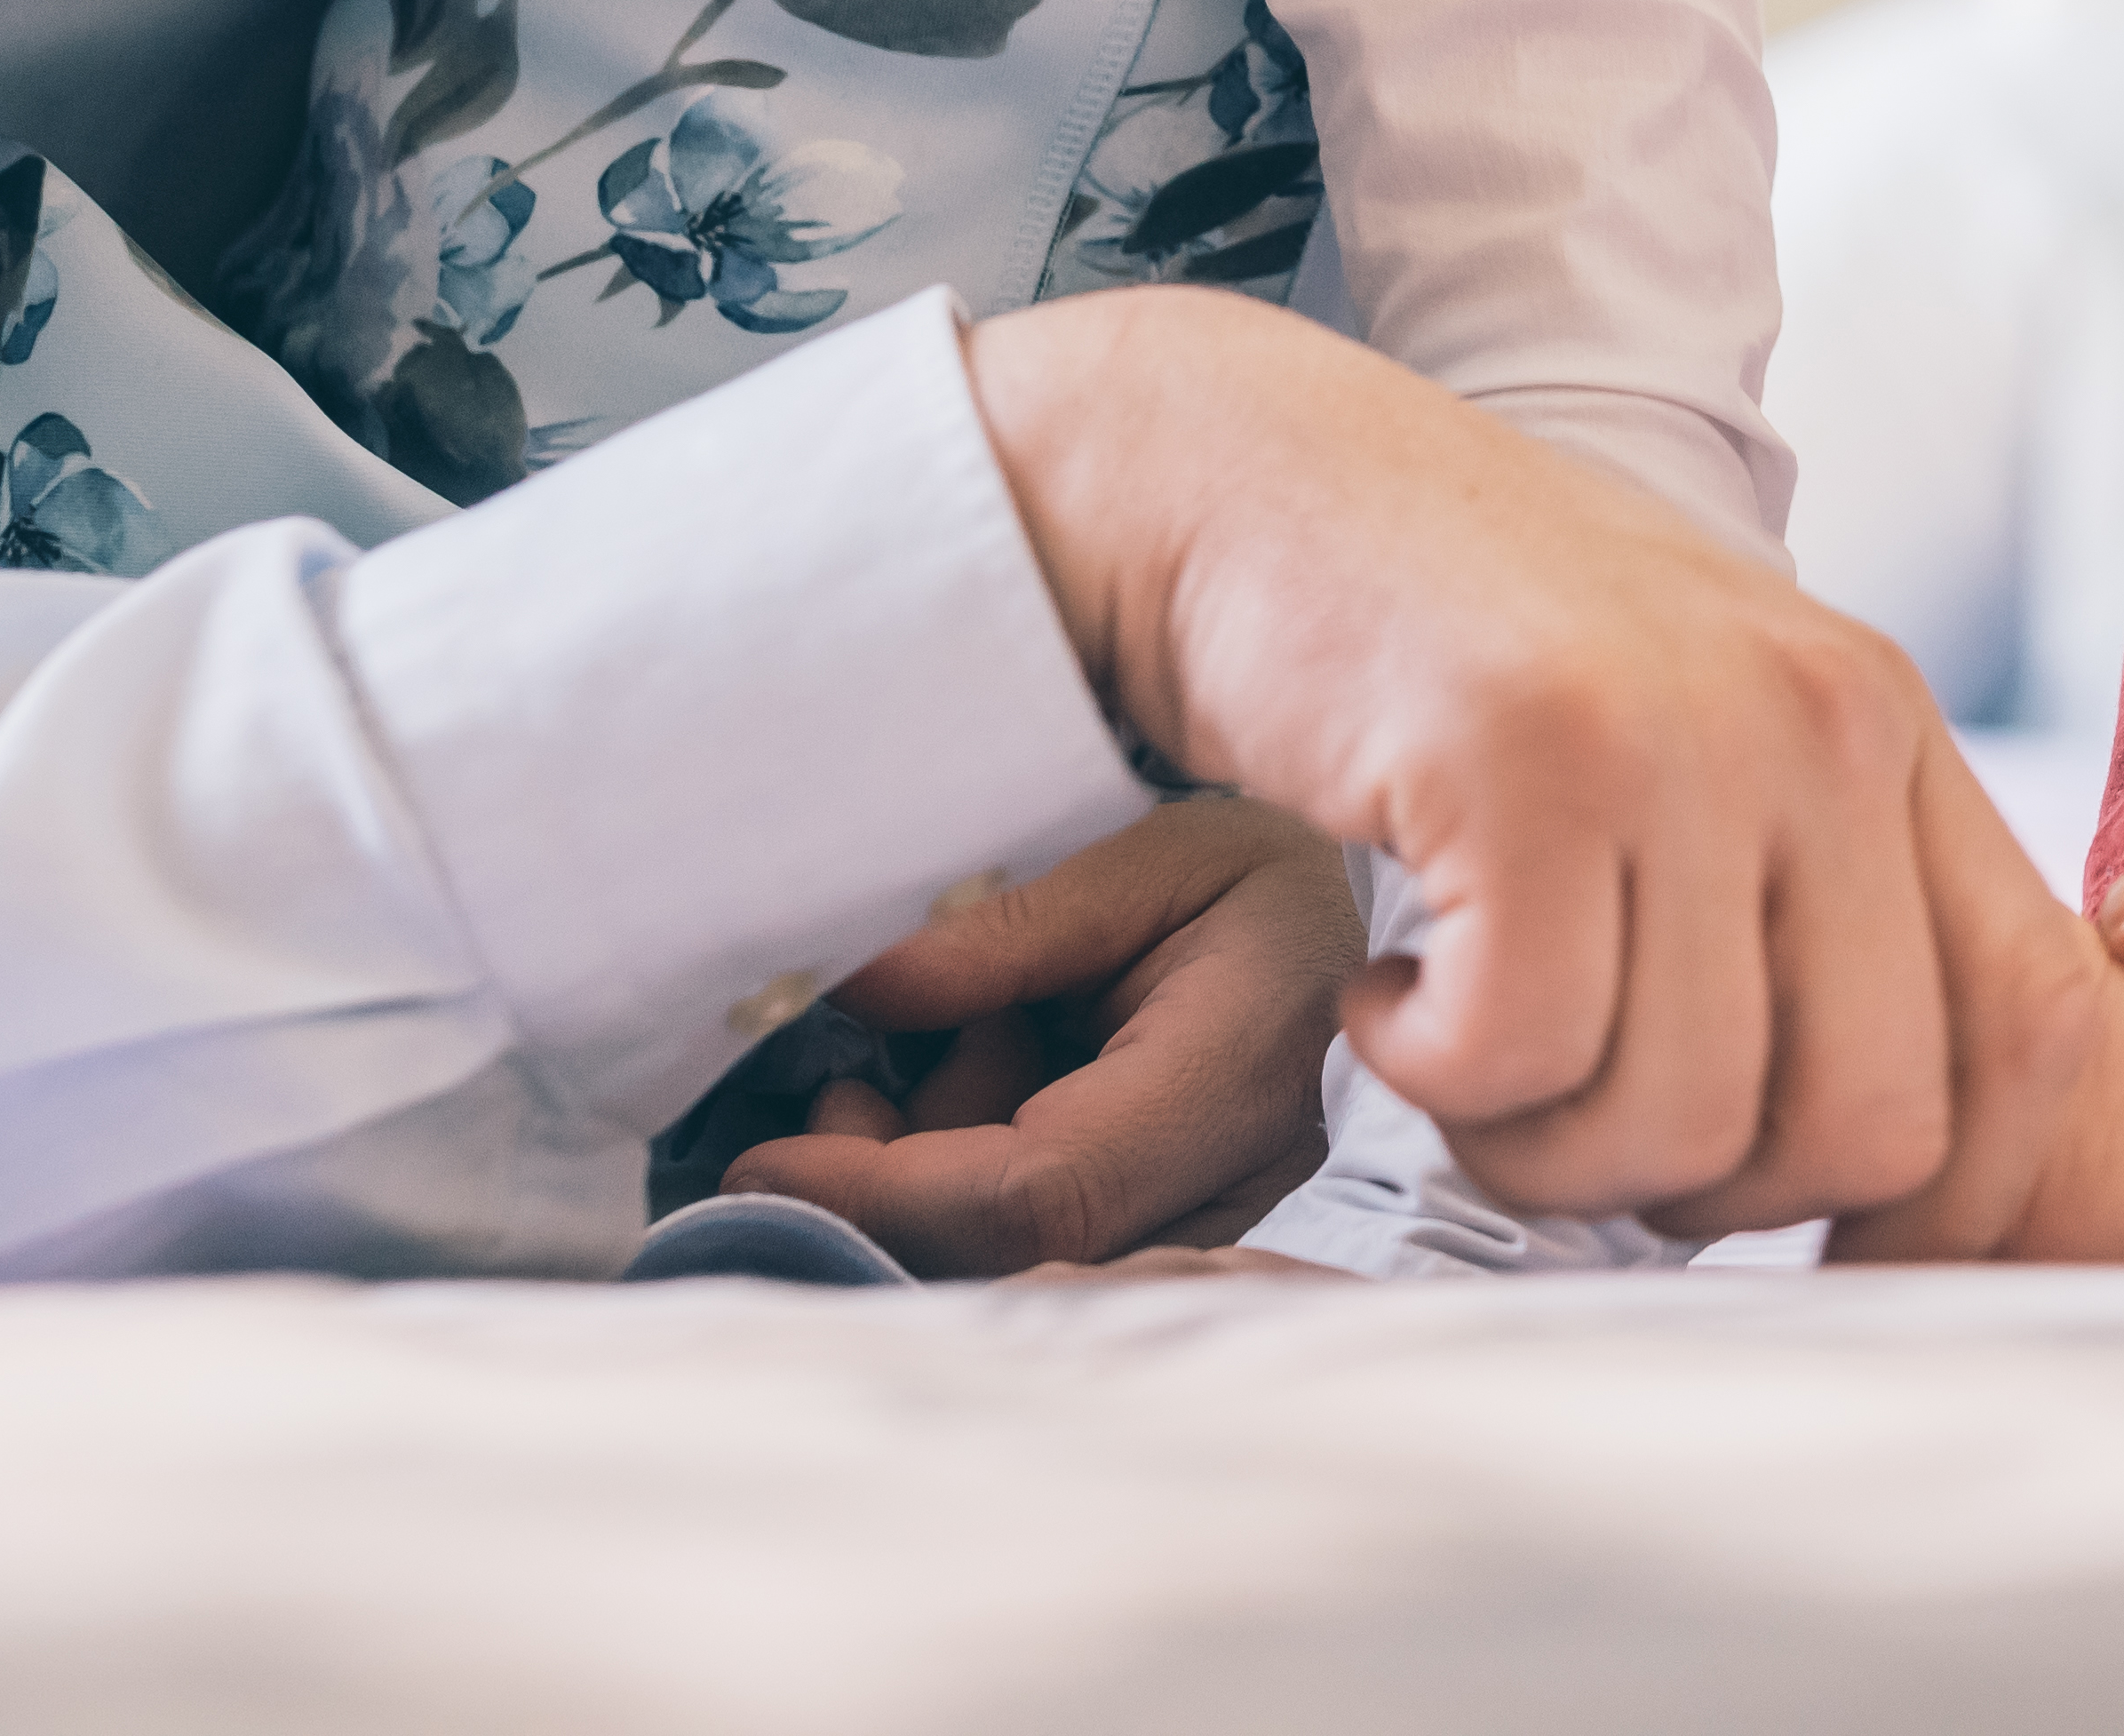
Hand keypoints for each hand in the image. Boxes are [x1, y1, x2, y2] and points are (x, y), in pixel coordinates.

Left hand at [718, 791, 1353, 1271]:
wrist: (1359, 933)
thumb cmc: (1262, 876)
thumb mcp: (1155, 854)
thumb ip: (1011, 925)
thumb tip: (863, 987)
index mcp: (1234, 1076)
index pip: (1038, 1192)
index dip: (885, 1191)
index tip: (764, 1158)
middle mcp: (1238, 1188)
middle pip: (1011, 1259)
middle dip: (888, 1190)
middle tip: (838, 1089)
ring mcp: (1216, 1237)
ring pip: (1015, 1270)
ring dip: (926, 1180)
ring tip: (941, 1051)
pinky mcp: (1184, 1251)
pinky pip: (1042, 1259)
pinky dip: (972, 1189)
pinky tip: (986, 1091)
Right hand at [962, 292, 2087, 1247]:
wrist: (1250, 477)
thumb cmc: (1458, 651)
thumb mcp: (1701, 744)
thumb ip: (1812, 914)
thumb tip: (1891, 1182)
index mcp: (1884, 728)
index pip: (2035, 1023)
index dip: (1948, 1197)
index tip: (1813, 1250)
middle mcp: (1823, 715)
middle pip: (1869, 1126)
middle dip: (1705, 1196)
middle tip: (1570, 1108)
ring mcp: (1682, 728)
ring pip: (1683, 1124)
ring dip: (1536, 1143)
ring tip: (1456, 1028)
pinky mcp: (1527, 753)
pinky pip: (1519, 1056)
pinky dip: (1427, 1072)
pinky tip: (1384, 986)